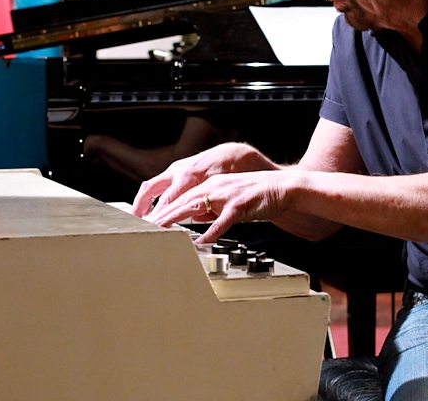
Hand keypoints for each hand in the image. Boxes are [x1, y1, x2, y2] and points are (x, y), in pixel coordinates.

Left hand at [130, 142, 278, 218]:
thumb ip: (212, 207)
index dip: (162, 209)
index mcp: (211, 185)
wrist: (283, 187)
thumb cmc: (258, 195)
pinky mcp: (240, 206)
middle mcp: (215, 187)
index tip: (147, 221)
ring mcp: (227, 196)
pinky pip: (222, 222)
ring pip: (195, 207)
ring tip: (160, 230)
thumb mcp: (229, 199)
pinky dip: (210, 232)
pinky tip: (200, 242)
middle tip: (144, 227)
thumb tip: (196, 218)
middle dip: (161, 215)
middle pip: (181, 201)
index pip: (181, 198)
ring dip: (176, 219)